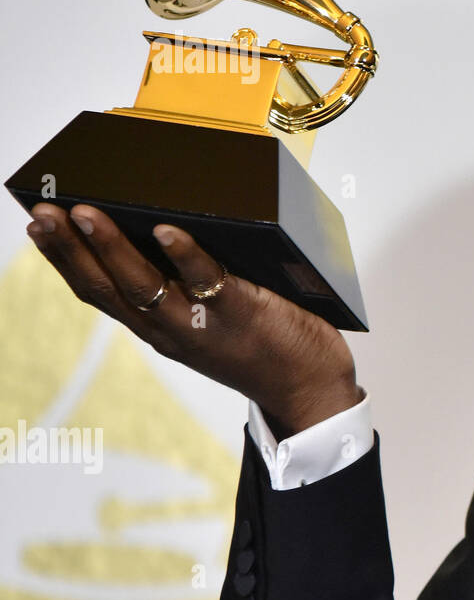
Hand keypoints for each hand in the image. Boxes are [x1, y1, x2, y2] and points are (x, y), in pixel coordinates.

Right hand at [24, 202, 362, 437]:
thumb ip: (188, 281)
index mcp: (158, 326)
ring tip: (87, 212)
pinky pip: (207, 282)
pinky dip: (185, 256)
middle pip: (106, 287)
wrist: (310, 389)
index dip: (64, 258)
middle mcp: (170, 328)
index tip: (38, 222)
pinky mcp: (242, 314)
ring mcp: (203, 324)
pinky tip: (166, 231)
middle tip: (44, 210)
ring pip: (143, 285)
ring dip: (111, 248)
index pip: (98, 291)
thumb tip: (164, 223)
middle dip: (69, 248)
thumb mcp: (210, 316)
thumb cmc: (265, 344)